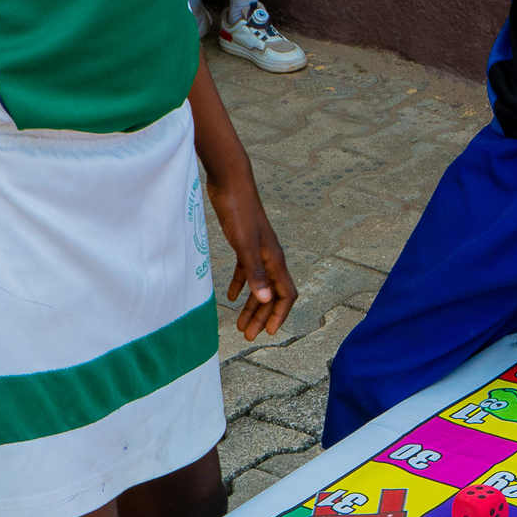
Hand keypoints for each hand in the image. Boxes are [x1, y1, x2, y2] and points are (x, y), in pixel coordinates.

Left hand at [208, 168, 296, 340]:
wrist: (231, 182)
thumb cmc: (239, 210)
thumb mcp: (244, 244)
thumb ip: (255, 272)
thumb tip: (267, 300)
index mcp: (274, 259)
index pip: (286, 294)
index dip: (280, 315)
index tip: (269, 332)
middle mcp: (270, 257)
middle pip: (272, 294)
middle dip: (262, 316)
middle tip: (248, 334)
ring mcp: (258, 250)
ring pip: (259, 285)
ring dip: (252, 305)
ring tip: (240, 323)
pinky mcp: (244, 244)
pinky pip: (246, 271)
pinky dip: (240, 285)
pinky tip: (230, 296)